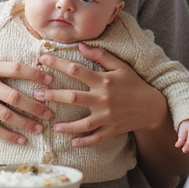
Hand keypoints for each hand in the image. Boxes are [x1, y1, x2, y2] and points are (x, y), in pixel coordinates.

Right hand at [0, 59, 53, 145]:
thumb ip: (1, 67)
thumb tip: (28, 68)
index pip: (16, 68)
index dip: (35, 74)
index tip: (51, 80)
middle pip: (15, 96)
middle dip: (35, 106)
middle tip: (50, 113)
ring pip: (6, 114)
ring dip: (25, 123)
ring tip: (40, 128)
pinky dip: (9, 135)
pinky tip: (22, 140)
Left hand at [33, 43, 167, 147]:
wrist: (152, 106)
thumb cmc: (133, 83)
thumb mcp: (120, 66)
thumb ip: (100, 55)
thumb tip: (80, 45)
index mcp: (103, 80)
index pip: (76, 70)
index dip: (58, 63)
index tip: (42, 59)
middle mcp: (103, 98)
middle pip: (73, 97)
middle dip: (53, 95)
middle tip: (36, 95)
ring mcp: (107, 116)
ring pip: (83, 123)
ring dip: (66, 125)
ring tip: (53, 125)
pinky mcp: (111, 129)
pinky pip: (95, 138)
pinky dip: (84, 141)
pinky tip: (72, 142)